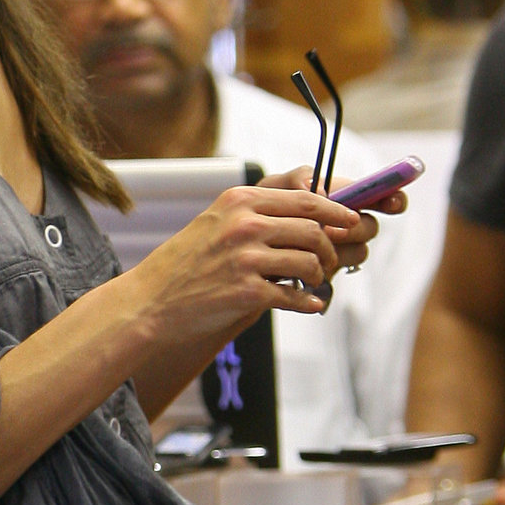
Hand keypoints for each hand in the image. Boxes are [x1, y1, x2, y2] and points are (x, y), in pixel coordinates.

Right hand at [129, 180, 363, 349]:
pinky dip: (307, 302)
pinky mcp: (246, 292)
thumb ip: (257, 214)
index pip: (305, 199)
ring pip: (309, 262)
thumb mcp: (217, 221)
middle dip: (330, 249)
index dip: (337, 211)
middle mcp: (244, 225)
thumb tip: (310, 217)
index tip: (353, 220)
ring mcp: (246, 259)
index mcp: (240, 200)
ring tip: (311, 283)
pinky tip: (309, 304)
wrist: (151, 300)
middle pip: (314, 230)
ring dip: (317, 276)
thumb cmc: (186, 262)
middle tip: (328, 263)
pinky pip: (294, 296)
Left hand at [259, 165, 402, 272]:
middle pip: (371, 227)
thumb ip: (297, 180)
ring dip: (339, 249)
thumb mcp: (272, 189)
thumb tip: (322, 189)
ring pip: (358, 252)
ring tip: (312, 247)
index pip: (377, 195)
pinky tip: (304, 264)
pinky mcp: (326, 273)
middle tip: (333, 231)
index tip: (394, 202)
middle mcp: (343, 224)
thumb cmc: (257, 211)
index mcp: (337, 197)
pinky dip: (323, 269)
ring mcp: (337, 250)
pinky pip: (337, 274)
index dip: (391, 197)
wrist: (239, 248)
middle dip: (356, 228)